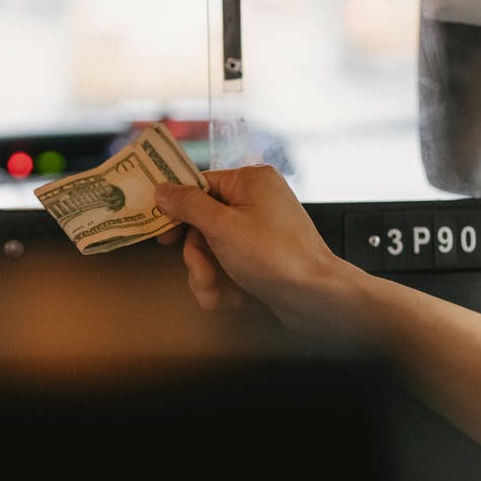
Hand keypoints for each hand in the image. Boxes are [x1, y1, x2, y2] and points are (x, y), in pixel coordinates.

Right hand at [155, 165, 350, 334]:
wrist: (317, 298)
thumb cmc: (276, 257)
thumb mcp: (222, 227)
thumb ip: (188, 205)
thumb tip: (163, 189)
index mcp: (251, 181)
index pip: (200, 185)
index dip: (178, 211)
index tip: (163, 235)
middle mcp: (258, 200)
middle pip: (205, 223)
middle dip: (198, 256)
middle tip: (201, 275)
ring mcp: (262, 229)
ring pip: (215, 248)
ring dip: (209, 275)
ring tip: (215, 296)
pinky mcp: (265, 255)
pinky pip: (232, 263)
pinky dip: (227, 282)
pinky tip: (233, 299)